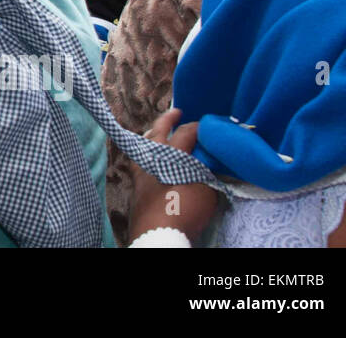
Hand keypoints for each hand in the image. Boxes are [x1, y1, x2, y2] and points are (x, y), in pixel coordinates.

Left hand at [129, 108, 218, 243]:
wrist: (157, 233)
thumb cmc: (185, 209)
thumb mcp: (207, 191)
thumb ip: (209, 174)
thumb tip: (211, 166)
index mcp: (172, 154)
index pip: (186, 132)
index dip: (198, 126)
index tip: (208, 125)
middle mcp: (152, 156)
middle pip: (158, 130)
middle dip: (168, 119)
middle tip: (176, 111)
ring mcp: (140, 169)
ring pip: (143, 144)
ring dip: (152, 134)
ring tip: (158, 132)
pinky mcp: (135, 184)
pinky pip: (138, 160)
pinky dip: (146, 154)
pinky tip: (151, 159)